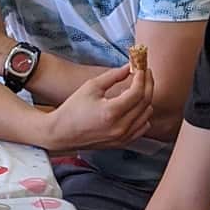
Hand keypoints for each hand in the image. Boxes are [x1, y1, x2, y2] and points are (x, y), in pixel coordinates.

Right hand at [37, 63, 153, 152]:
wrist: (62, 133)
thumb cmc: (73, 109)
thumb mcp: (91, 87)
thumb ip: (113, 76)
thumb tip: (129, 67)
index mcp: (111, 112)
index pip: (137, 92)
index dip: (142, 77)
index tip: (141, 67)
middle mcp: (120, 127)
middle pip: (145, 102)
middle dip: (147, 84)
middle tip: (145, 72)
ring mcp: (122, 137)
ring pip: (147, 114)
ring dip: (146, 98)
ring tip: (139, 87)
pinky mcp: (122, 142)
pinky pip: (142, 127)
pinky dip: (143, 114)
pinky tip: (136, 105)